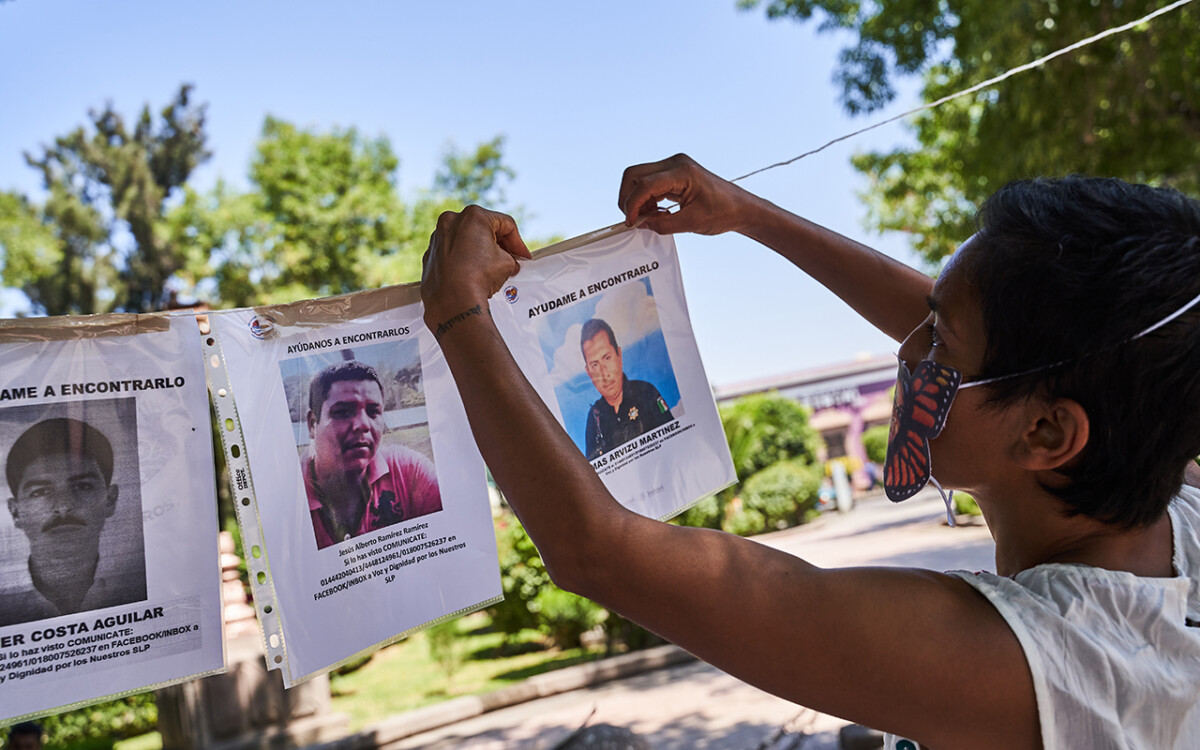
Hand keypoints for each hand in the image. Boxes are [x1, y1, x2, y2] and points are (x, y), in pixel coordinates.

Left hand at [421, 205, 530, 328]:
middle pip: (483, 229)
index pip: (505, 224)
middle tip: (510, 261)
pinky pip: (452, 254)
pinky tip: (472, 275)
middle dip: (498, 245)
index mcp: (473, 216)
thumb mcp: (506, 264)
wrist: (452, 302)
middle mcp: (451, 222)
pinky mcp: (430, 256)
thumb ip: (508, 256)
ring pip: (465, 241)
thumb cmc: (477, 278)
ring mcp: (437, 238)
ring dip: (479, 252)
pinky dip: (463, 261)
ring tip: (491, 270)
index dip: (518, 242)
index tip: (522, 256)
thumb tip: (508, 261)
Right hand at [618, 153, 758, 235]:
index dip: (632, 205)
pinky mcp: (674, 173)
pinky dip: (646, 198)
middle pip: (634, 175)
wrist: (741, 207)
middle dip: (628, 198)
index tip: (631, 222)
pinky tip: (655, 213)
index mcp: (682, 172)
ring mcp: (674, 166)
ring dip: (637, 199)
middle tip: (634, 219)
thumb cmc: (724, 212)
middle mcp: (675, 163)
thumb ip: (663, 224)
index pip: (644, 185)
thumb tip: (641, 224)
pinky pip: (650, 183)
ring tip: (649, 218)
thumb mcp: (691, 223)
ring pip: (639, 178)